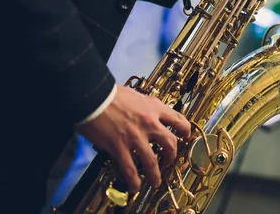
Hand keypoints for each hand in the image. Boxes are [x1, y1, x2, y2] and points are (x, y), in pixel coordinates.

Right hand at [76, 85, 190, 192]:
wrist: (93, 96)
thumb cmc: (110, 93)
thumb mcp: (136, 96)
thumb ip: (144, 106)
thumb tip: (145, 113)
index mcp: (154, 107)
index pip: (178, 120)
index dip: (185, 130)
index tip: (185, 135)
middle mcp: (149, 122)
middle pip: (170, 143)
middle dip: (172, 156)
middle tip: (169, 161)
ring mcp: (135, 136)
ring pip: (152, 161)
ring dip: (155, 175)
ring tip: (155, 182)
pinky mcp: (119, 146)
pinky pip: (130, 169)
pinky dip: (134, 180)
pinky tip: (135, 186)